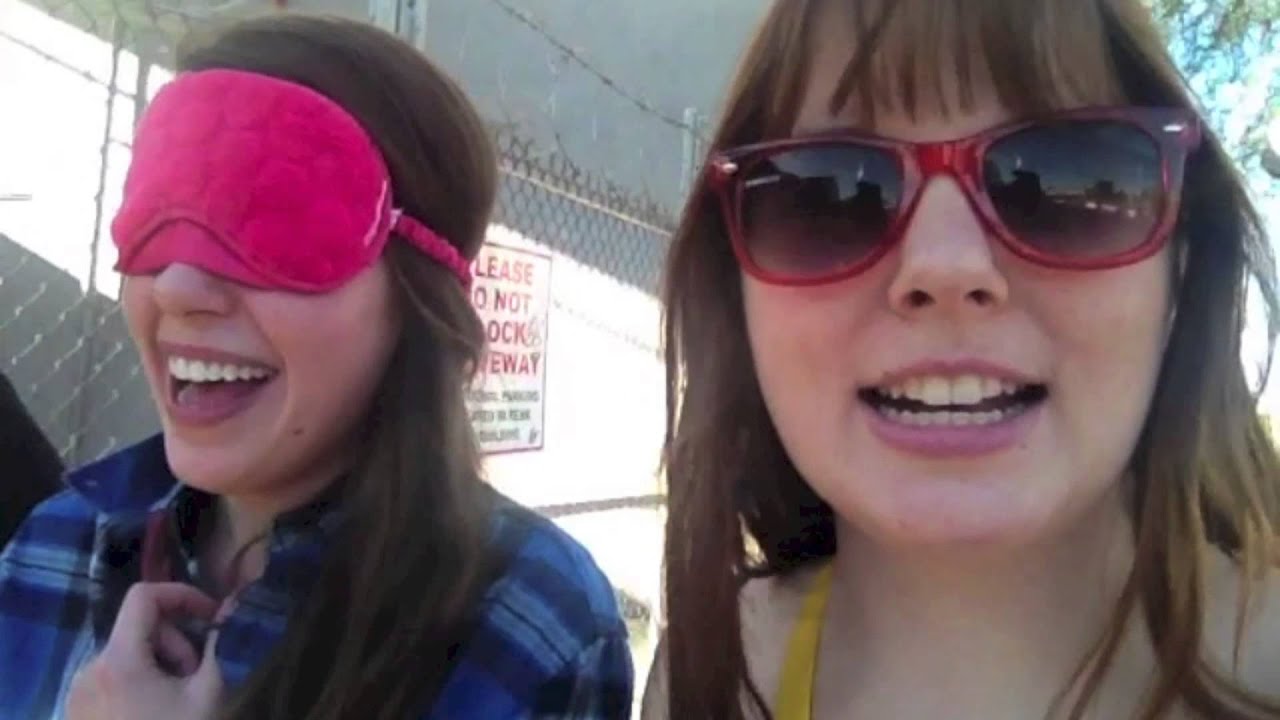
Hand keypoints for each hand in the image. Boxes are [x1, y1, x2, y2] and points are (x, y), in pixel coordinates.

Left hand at [66, 582, 224, 719]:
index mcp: (119, 661)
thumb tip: (235, 607)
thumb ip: (223, 645)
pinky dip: (143, 682)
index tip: (212, 617)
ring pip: (130, 654)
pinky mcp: (80, 712)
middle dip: (178, 643)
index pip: (144, 596)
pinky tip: (160, 711)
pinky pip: (115, 678)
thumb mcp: (211, 693)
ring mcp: (81, 693)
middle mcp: (90, 670)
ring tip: (182, 699)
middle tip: (200, 675)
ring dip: (163, 665)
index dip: (182, 595)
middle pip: (140, 629)